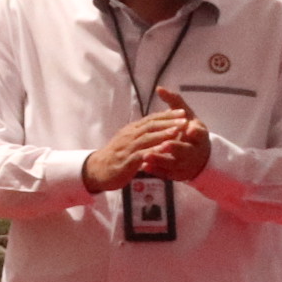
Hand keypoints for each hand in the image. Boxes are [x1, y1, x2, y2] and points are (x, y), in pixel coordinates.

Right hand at [85, 98, 210, 191]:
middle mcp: (129, 136)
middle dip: (168, 121)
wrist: (97, 170)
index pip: (150, 119)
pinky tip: (163, 150)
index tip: (182, 112)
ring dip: (162, 133)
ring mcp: (127, 148)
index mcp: (131, 131)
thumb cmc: (116, 155)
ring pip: (146, 138)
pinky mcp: (126, 161)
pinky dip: (153, 151)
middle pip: (150, 125)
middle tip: (184, 118)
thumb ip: (142, 133)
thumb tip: (157, 123)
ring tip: (177, 130)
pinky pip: (141, 154)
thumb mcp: (128, 141)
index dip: (166, 115)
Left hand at [142, 88, 213, 182]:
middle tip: (164, 145)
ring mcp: (187, 164)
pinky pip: (166, 174)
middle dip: (175, 148)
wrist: (196, 155)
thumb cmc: (188, 131)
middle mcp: (195, 151)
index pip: (201, 134)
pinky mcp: (178, 174)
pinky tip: (143, 167)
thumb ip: (174, 102)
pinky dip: (156, 170)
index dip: (196, 132)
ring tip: (145, 156)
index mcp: (200, 136)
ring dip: (160, 160)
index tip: (189, 129)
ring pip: (174, 164)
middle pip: (186, 151)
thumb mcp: (186, 115)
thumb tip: (159, 88)